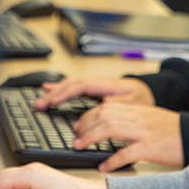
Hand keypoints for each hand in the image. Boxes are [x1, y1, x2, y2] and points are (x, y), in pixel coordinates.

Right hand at [35, 77, 154, 109]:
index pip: (81, 86)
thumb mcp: (136, 101)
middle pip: (71, 85)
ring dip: (55, 92)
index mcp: (106, 85)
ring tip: (40, 100)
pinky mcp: (94, 92)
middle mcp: (97, 83)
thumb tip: (105, 100)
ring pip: (70, 85)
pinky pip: (74, 89)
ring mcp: (94, 87)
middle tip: (39, 105)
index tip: (53, 101)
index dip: (65, 93)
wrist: (149, 93)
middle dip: (54, 94)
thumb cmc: (143, 98)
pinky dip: (61, 90)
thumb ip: (121, 101)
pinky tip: (50, 91)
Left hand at [72, 103, 183, 171]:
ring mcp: (144, 132)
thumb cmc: (174, 130)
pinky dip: (113, 160)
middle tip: (76, 138)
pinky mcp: (151, 147)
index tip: (79, 125)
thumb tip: (109, 119)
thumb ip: (132, 116)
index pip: (107, 107)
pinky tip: (104, 167)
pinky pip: (128, 153)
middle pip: (105, 116)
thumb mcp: (151, 116)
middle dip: (86, 126)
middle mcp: (139, 118)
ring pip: (111, 129)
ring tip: (80, 147)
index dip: (89, 116)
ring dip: (91, 138)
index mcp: (138, 109)